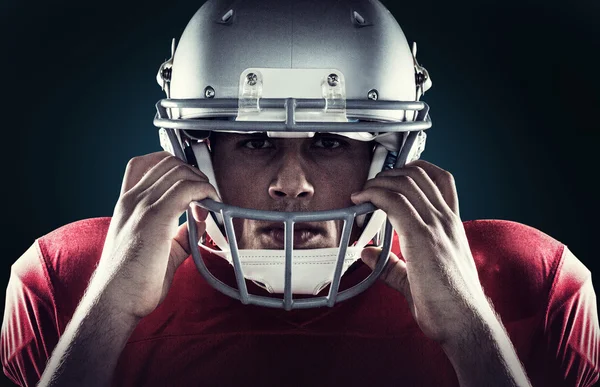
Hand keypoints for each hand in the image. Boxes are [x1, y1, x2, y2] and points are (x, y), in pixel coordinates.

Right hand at [92, 151, 219, 319]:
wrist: (114, 302)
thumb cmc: (131, 283)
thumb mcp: (157, 249)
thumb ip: (178, 235)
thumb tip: (199, 225)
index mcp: (126, 204)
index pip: (145, 163)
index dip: (173, 165)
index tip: (191, 183)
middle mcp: (131, 200)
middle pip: (167, 162)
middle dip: (193, 174)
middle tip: (205, 197)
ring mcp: (141, 207)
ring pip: (179, 172)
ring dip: (201, 183)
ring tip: (208, 205)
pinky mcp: (155, 218)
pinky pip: (187, 189)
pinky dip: (204, 192)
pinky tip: (208, 209)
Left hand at [351, 160, 490, 343]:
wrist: (465, 325)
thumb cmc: (449, 307)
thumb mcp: (418, 278)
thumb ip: (392, 265)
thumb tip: (367, 253)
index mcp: (452, 226)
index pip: (441, 180)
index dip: (415, 168)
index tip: (391, 175)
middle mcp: (447, 221)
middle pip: (419, 174)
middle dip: (389, 173)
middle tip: (370, 185)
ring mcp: (437, 227)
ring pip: (406, 183)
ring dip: (379, 181)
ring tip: (362, 192)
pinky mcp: (422, 238)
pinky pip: (395, 202)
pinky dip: (374, 194)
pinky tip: (361, 200)